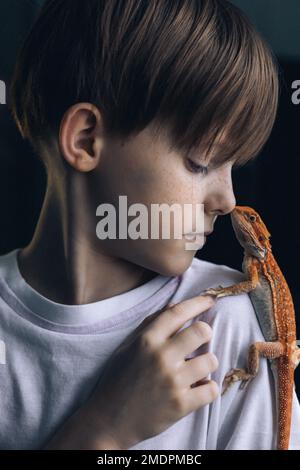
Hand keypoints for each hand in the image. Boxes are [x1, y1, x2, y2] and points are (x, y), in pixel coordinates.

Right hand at [87, 294, 218, 448]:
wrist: (109, 420)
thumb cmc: (118, 379)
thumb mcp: (128, 346)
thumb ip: (151, 325)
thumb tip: (175, 306)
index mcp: (147, 340)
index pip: (178, 312)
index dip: (198, 303)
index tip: (209, 301)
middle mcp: (161, 357)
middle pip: (201, 331)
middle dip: (206, 333)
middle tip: (201, 339)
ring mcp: (173, 381)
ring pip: (210, 360)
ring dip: (207, 363)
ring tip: (196, 369)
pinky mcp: (181, 405)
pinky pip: (212, 389)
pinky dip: (208, 388)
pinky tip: (198, 388)